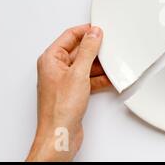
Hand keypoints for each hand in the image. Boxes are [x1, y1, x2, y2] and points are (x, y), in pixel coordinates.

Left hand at [26, 24, 110, 161]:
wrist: (61, 134)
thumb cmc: (60, 109)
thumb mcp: (78, 73)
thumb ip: (88, 51)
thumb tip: (94, 34)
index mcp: (51, 59)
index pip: (70, 36)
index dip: (86, 31)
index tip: (101, 29)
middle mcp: (56, 68)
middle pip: (80, 50)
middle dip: (96, 50)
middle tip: (110, 46)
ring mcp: (65, 80)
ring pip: (86, 65)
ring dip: (100, 65)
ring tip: (113, 64)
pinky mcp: (74, 92)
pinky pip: (89, 78)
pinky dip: (100, 78)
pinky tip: (110, 78)